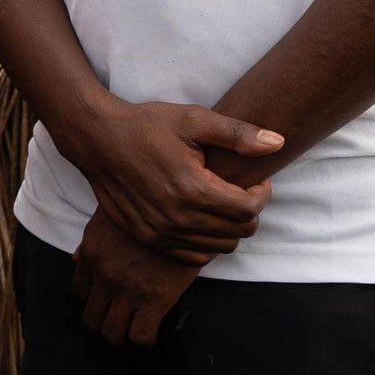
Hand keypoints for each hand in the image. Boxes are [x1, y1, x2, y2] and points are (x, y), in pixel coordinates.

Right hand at [67, 97, 280, 256]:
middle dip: (249, 212)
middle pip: (237, 233)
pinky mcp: (148, 239)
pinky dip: (206, 241)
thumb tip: (277, 142)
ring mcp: (160, 233)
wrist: (98, 139)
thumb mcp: (194, 119)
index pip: (248, 210)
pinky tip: (201, 216)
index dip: (261, 195)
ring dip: (229, 228)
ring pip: (217, 248)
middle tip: (241, 189)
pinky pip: (192, 255)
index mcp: (192, 189)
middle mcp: (177, 218)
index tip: (256, 179)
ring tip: (221, 201)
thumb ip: (238, 133)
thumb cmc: (146, 125)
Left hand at [73, 210, 199, 347]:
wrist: (183, 206)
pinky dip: (144, 340)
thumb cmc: (149, 205)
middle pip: (92, 318)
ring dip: (120, 336)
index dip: (90, 302)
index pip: (79, 291)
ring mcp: (127, 289)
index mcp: (92, 251)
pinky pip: (141, 336)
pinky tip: (151, 334)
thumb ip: (92, 238)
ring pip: (112, 333)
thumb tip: (77, 259)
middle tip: (116, 321)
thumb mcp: (112, 213)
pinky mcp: (154, 300)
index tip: (102, 303)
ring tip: (131, 330)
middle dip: (102, 324)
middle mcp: (104, 274)